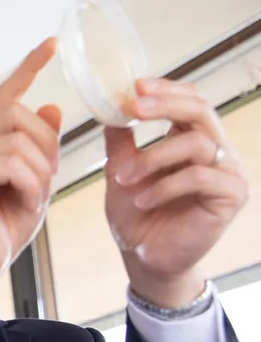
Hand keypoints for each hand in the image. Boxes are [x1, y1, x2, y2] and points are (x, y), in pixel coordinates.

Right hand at [0, 38, 61, 319]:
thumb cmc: (4, 226)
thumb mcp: (35, 180)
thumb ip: (41, 146)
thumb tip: (51, 106)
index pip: (7, 95)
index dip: (30, 67)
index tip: (53, 43)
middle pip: (22, 115)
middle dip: (48, 146)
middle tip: (48, 180)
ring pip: (22, 139)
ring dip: (41, 170)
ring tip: (34, 195)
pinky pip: (13, 161)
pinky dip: (31, 182)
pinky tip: (25, 200)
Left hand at [105, 78, 247, 306]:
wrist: (143, 256)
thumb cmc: (136, 213)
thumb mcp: (121, 169)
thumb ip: (120, 139)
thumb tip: (110, 106)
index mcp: (192, 137)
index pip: (190, 99)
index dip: (166, 89)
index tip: (134, 85)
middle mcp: (215, 149)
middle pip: (201, 109)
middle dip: (164, 105)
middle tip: (133, 108)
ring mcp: (228, 171)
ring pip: (196, 143)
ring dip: (152, 158)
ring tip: (124, 179)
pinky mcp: (231, 196)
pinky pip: (200, 177)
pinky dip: (165, 186)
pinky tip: (143, 200)